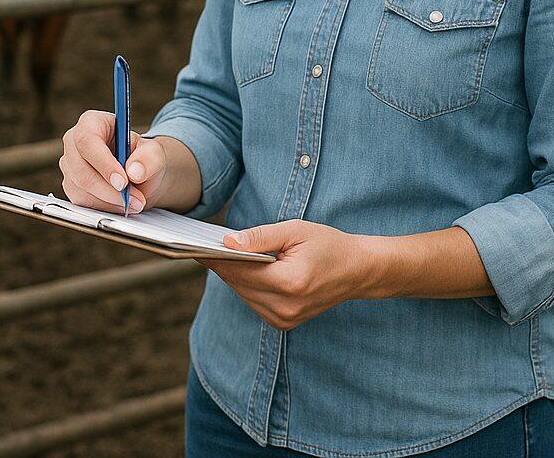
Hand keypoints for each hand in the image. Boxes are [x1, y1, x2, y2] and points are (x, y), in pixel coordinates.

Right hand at [59, 109, 168, 212]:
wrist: (139, 173)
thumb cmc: (143, 156)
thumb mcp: (154, 152)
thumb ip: (148, 158)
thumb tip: (134, 171)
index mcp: (91, 122)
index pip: (88, 141)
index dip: (104, 163)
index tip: (123, 182)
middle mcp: (74, 142)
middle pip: (81, 170)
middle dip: (110, 190)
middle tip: (135, 199)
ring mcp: (69, 165)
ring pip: (81, 188)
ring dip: (110, 201)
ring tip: (135, 202)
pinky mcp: (71, 186)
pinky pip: (82, 202)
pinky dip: (104, 207)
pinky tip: (121, 204)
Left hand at [200, 220, 378, 330]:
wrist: (357, 271)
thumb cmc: (327, 244)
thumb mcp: (295, 230)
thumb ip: (260, 237)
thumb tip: (227, 242)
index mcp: (289, 282)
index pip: (241, 269)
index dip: (216, 257)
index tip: (196, 244)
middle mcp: (285, 307)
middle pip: (238, 283)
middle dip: (220, 264)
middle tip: (201, 244)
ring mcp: (284, 319)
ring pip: (243, 294)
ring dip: (232, 274)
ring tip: (216, 253)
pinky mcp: (284, 323)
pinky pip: (253, 301)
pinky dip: (245, 284)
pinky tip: (241, 268)